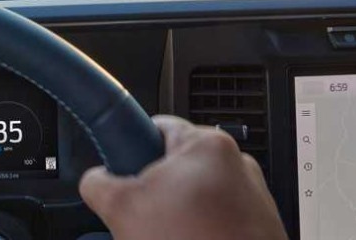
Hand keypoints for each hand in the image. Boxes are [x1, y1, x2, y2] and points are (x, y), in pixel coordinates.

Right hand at [80, 115, 286, 239]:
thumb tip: (95, 180)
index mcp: (207, 145)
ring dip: (179, 213)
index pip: (156, 127)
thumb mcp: (121, 209)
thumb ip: (99, 182)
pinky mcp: (260, 226)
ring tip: (169, 235)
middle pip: (176, 165)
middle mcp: (238, 164)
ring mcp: (254, 197)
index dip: (132, 148)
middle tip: (144, 215)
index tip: (124, 170)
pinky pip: (218, 218)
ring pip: (198, 195)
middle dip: (156, 191)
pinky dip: (201, 230)